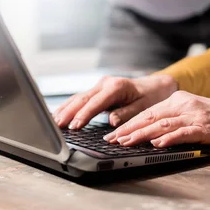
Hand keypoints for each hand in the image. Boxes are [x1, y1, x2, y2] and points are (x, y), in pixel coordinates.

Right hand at [53, 74, 177, 129]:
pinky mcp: (97, 90)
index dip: (84, 115)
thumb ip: (128, 113)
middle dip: (69, 113)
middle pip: (83, 99)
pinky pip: (80, 99)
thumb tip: (112, 121)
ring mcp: (100, 86)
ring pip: (78, 98)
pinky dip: (69, 106)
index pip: (96, 102)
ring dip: (65, 109)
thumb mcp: (144, 106)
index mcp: (117, 87)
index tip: (75, 126)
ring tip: (53, 122)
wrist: (155, 86)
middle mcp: (106, 83)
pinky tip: (59, 114)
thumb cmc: (151, 97)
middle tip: (57, 126)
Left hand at [104, 93, 209, 147]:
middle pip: (150, 117)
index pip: (148, 111)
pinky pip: (182, 132)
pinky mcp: (205, 127)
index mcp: (179, 99)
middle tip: (111, 140)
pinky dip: (168, 138)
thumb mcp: (194, 113)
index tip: (113, 133)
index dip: (129, 122)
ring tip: (125, 142)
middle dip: (128, 129)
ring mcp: (194, 115)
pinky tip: (156, 144)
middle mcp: (184, 104)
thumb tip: (151, 134)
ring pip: (162, 124)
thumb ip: (174, 120)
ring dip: (141, 134)